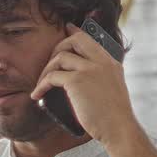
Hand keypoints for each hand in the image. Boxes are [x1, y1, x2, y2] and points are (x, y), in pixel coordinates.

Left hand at [30, 22, 138, 145]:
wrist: (119, 129)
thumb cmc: (114, 117)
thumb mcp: (112, 89)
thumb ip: (101, 78)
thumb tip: (78, 78)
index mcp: (110, 63)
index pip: (91, 39)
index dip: (76, 32)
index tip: (67, 28)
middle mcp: (101, 62)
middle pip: (74, 40)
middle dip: (57, 48)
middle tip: (49, 66)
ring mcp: (89, 70)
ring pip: (60, 57)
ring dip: (46, 70)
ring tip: (41, 85)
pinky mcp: (77, 81)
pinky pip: (52, 76)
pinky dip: (41, 85)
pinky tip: (37, 95)